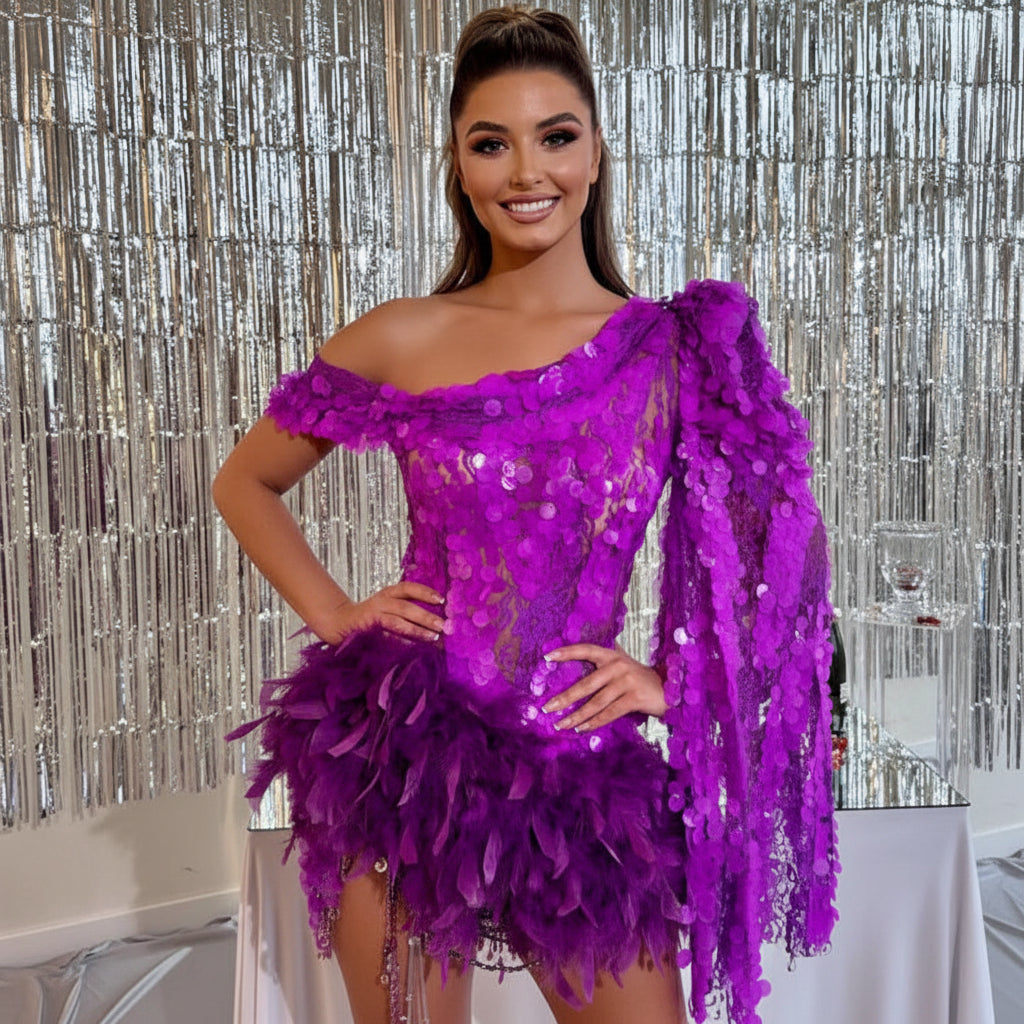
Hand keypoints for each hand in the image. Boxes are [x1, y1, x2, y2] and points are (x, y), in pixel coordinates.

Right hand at [314, 581, 445, 645]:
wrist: (338, 623)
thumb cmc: (370, 618)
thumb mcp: (387, 608)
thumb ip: (407, 611)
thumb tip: (436, 622)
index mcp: (387, 594)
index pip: (407, 588)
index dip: (424, 592)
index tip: (441, 600)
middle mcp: (380, 602)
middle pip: (405, 607)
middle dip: (425, 616)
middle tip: (443, 625)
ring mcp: (372, 616)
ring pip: (397, 621)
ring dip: (416, 630)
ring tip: (433, 637)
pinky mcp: (366, 630)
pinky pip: (386, 636)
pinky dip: (400, 642)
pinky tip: (413, 648)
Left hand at [540, 642, 667, 730]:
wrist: (670, 689)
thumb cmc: (640, 679)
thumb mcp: (623, 666)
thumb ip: (604, 664)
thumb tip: (576, 668)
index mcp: (612, 655)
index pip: (586, 649)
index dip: (567, 652)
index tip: (547, 658)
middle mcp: (618, 666)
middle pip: (586, 683)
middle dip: (564, 698)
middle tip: (547, 707)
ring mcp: (627, 682)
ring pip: (595, 702)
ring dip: (576, 716)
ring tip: (560, 725)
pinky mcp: (634, 698)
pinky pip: (609, 713)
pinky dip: (594, 722)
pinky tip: (581, 729)